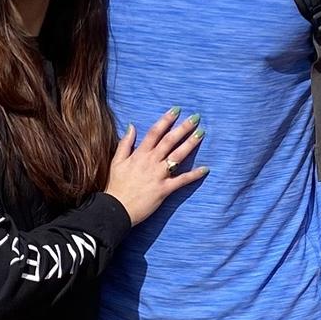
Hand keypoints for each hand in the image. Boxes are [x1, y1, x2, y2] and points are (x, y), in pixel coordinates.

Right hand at [105, 108, 206, 225]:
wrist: (115, 209)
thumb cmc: (116, 186)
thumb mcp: (116, 162)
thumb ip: (125, 143)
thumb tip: (132, 126)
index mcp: (139, 154)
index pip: (155, 132)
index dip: (166, 120)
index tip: (177, 110)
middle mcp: (150, 162)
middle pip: (169, 141)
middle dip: (183, 128)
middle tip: (196, 118)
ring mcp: (158, 175)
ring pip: (177, 156)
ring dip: (190, 144)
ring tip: (201, 133)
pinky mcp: (164, 189)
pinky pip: (181, 180)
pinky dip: (194, 175)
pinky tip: (205, 169)